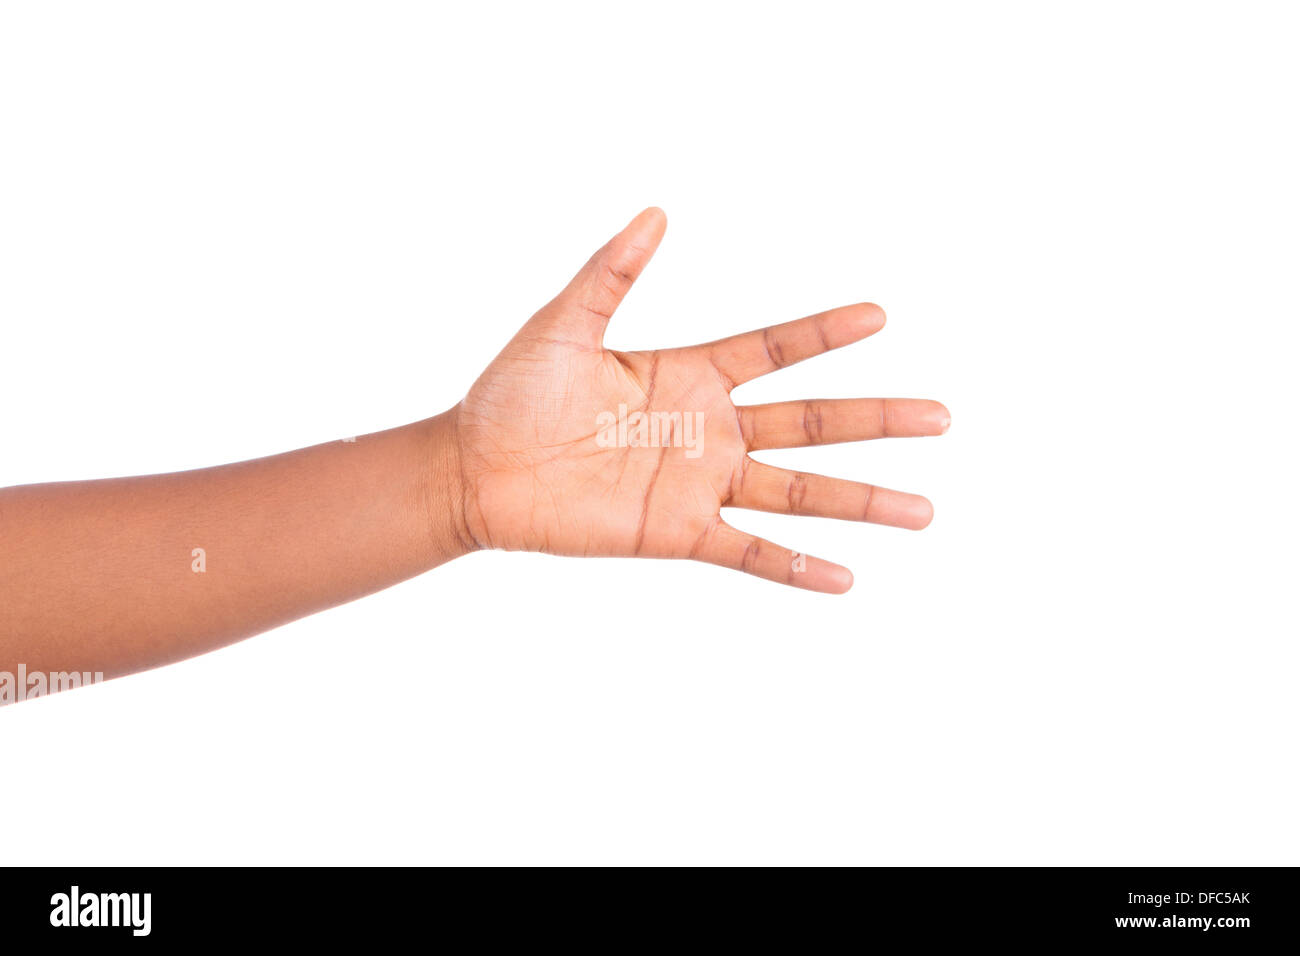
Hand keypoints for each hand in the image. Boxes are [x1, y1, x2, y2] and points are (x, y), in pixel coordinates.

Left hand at [452, 208, 948, 592]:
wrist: (475, 470)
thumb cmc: (513, 393)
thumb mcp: (564, 323)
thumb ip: (612, 272)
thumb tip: (656, 212)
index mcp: (690, 373)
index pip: (775, 349)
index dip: (825, 333)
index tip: (880, 315)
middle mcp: (708, 429)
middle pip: (812, 423)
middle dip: (877, 420)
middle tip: (941, 417)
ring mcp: (699, 484)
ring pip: (799, 491)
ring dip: (861, 501)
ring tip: (924, 509)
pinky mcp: (677, 532)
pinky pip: (749, 551)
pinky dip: (796, 567)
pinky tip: (846, 577)